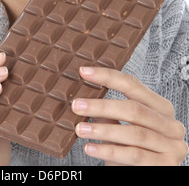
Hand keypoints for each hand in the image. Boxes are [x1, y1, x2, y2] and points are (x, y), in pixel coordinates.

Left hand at [72, 66, 187, 165]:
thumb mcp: (123, 129)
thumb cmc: (134, 151)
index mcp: (162, 108)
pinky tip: (90, 148)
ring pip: (133, 133)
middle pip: (134, 109)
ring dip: (103, 130)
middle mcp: (171, 125)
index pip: (134, 85)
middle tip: (77, 105)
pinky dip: (109, 150)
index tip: (84, 72)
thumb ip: (110, 113)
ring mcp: (172, 147)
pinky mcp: (166, 166)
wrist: (145, 176)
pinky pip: (133, 155)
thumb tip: (84, 95)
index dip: (108, 77)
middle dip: (102, 106)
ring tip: (79, 129)